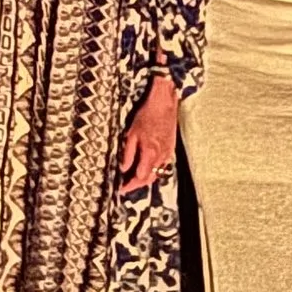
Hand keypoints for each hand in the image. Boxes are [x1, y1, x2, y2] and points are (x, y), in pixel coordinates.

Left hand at [119, 72, 177, 190]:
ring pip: (156, 173)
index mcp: (150, 153)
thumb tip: (123, 168)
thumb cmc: (147, 115)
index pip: (140, 177)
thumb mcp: (132, 134)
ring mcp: (167, 153)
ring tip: (133, 180)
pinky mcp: (170, 149)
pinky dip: (153, 170)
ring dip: (145, 179)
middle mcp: (161, 156)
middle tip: (126, 187)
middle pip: (149, 178)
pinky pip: (162, 166)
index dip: (130, 184)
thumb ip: (128, 153)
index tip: (121, 188)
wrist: (164, 104)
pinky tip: (145, 168)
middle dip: (137, 185)